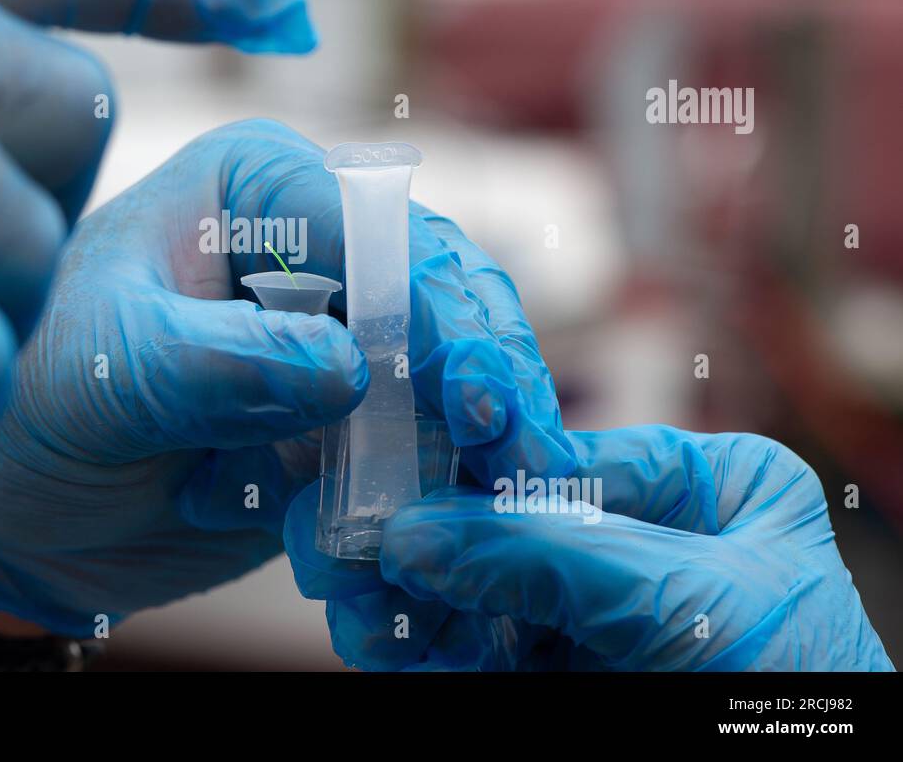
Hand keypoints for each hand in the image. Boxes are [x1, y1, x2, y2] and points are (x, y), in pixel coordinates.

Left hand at [0, 119, 572, 635]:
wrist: (14, 511)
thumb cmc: (27, 402)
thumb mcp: (101, 370)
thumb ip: (211, 362)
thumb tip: (349, 367)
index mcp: (258, 187)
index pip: (376, 223)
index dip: (431, 300)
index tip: (464, 388)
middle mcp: (317, 250)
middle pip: (443, 294)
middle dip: (483, 373)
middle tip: (512, 453)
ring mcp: (344, 342)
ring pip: (451, 380)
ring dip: (471, 448)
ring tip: (489, 509)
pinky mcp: (353, 426)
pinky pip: (422, 456)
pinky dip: (432, 500)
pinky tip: (423, 549)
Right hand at [286, 424, 894, 670]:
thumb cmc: (796, 697)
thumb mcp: (685, 600)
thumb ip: (551, 553)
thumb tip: (421, 531)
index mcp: (710, 486)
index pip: (568, 454)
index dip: (481, 464)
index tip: (403, 470)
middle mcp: (646, 538)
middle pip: (510, 520)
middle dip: (433, 537)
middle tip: (361, 544)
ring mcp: (597, 612)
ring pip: (482, 587)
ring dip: (414, 596)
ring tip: (356, 599)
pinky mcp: (559, 670)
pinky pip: (479, 646)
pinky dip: (427, 647)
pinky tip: (385, 641)